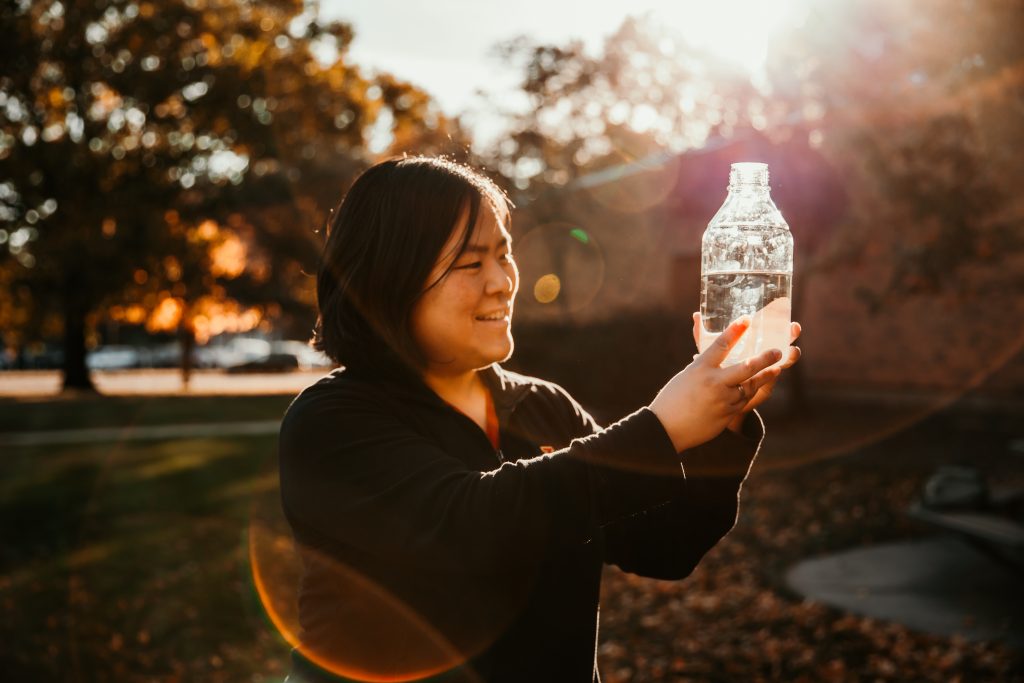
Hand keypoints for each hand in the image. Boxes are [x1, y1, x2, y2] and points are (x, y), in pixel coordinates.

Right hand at [649, 316, 782, 452]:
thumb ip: (705, 367)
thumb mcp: (686, 376)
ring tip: (776, 369)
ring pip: (750, 385)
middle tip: (778, 351)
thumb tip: (720, 359)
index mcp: (700, 368)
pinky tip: (758, 385)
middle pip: (746, 366)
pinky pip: (744, 400)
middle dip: (765, 358)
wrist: (666, 428)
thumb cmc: (672, 399)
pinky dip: (752, 391)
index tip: (747, 319)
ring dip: (765, 376)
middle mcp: (713, 382)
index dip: (735, 331)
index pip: (721, 345)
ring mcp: (722, 399)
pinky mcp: (727, 414)